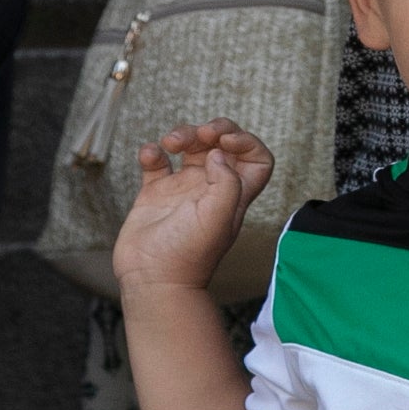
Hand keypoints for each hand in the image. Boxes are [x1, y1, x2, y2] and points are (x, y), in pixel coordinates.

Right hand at [113, 121, 277, 295]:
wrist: (152, 279)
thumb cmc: (188, 255)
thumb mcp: (219, 216)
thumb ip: (226, 180)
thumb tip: (218, 153)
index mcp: (234, 195)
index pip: (257, 161)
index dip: (248, 143)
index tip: (226, 142)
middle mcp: (212, 189)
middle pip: (222, 146)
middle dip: (214, 130)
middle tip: (201, 133)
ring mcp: (183, 190)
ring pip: (190, 147)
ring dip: (183, 134)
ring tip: (170, 142)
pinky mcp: (156, 193)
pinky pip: (157, 162)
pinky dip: (153, 151)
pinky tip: (152, 155)